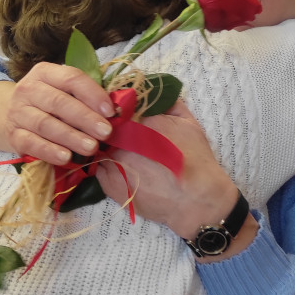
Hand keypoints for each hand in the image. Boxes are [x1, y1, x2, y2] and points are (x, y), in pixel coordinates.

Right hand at [0, 62, 114, 164]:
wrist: (8, 115)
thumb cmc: (48, 102)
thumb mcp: (62, 91)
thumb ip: (85, 96)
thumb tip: (116, 110)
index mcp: (45, 73)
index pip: (70, 78)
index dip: (92, 94)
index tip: (110, 111)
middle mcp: (28, 89)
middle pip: (58, 102)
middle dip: (85, 118)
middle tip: (105, 132)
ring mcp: (18, 112)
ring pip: (45, 124)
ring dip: (70, 137)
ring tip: (91, 148)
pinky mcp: (12, 135)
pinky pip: (31, 143)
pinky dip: (49, 150)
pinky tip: (66, 157)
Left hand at [96, 100, 255, 253]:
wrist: (195, 200)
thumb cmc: (196, 160)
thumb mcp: (189, 123)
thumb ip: (170, 104)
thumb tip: (154, 94)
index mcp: (140, 120)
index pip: (117, 107)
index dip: (119, 111)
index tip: (123, 115)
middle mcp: (122, 139)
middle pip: (104, 127)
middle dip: (109, 128)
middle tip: (123, 136)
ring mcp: (112, 162)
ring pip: (99, 146)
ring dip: (105, 146)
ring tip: (122, 153)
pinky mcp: (108, 183)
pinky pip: (98, 167)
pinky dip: (105, 165)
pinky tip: (121, 169)